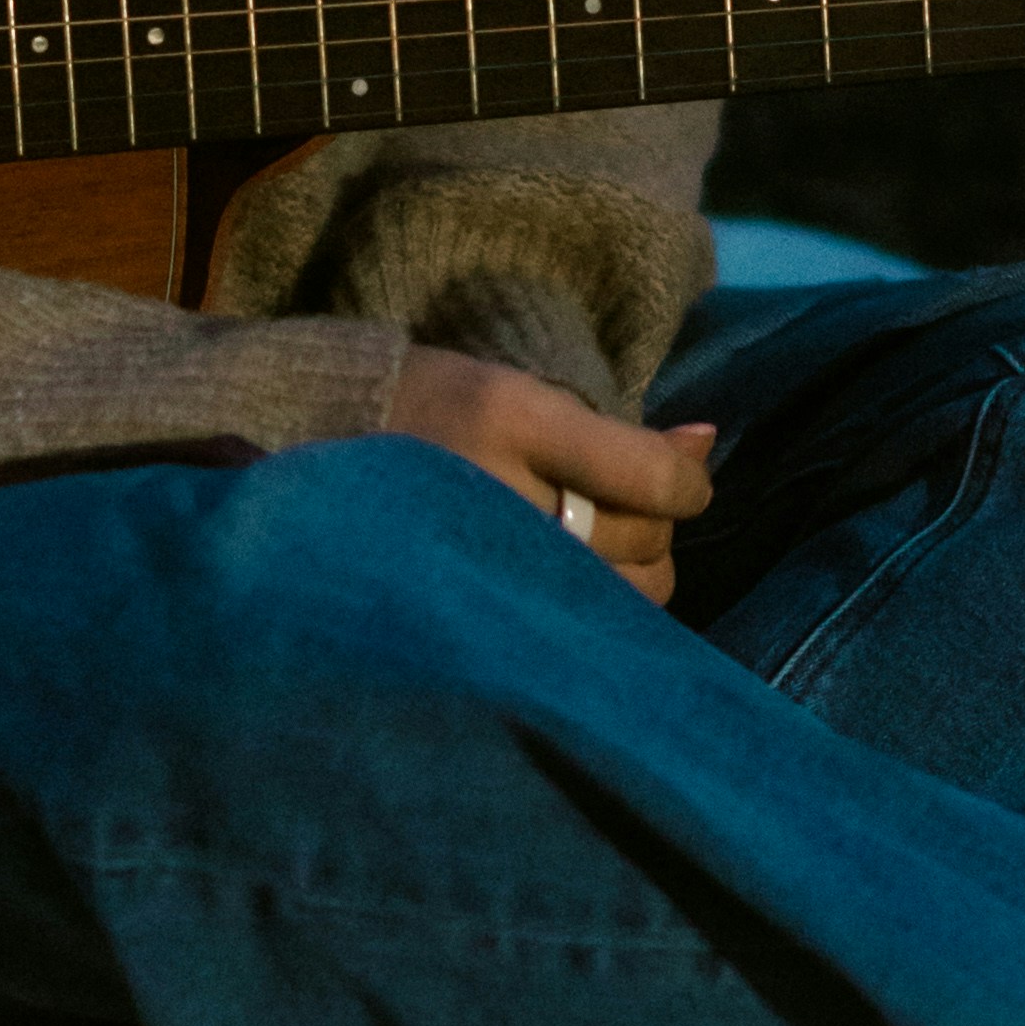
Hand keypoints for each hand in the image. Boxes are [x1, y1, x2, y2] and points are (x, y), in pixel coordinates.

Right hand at [385, 345, 716, 604]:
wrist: (318, 453)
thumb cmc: (439, 413)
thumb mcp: (521, 392)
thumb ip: (614, 429)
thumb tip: (706, 444)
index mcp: (509, 416)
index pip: (647, 474)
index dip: (687, 485)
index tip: (683, 483)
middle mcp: (495, 490)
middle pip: (638, 539)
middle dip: (652, 528)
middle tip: (618, 512)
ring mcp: (478, 558)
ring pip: (618, 596)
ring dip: (631, 576)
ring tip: (594, 551)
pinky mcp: (463, 607)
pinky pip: (571, 632)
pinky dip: (594, 614)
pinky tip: (575, 592)